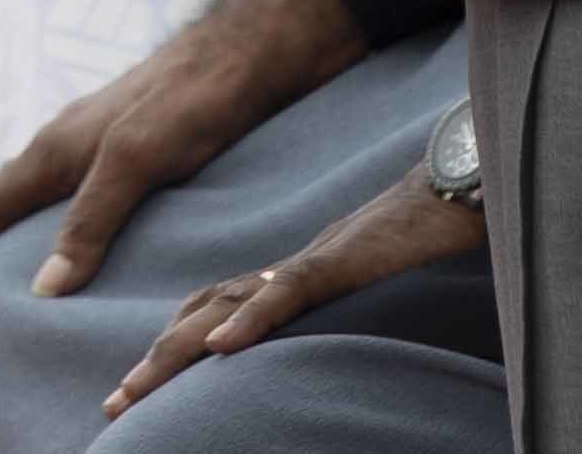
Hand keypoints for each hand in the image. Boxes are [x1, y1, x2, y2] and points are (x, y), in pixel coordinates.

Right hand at [0, 0, 364, 311]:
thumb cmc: (195, 96)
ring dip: (15, 250)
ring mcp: (98, 147)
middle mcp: (66, 148)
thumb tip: (41, 289)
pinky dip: (63, 240)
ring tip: (11, 298)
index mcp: (54, 151)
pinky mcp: (135, 151)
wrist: (254, 51)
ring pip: (38, 207)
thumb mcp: (139, 158)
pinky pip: (78, 204)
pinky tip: (88, 262)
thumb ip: (91, 219)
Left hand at [104, 169, 483, 416]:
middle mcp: (292, 266)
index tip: (137, 384)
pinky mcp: (346, 258)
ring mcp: (315, 260)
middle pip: (207, 311)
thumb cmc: (431, 233)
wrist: (466, 179)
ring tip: (138, 387)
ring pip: (231, 305)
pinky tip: (219, 348)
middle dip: (157, 359)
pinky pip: (289, 292)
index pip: (219, 307)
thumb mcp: (377, 285)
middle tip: (115, 402)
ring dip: (178, 348)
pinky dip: (250, 321)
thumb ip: (341, 308)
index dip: (175, 343)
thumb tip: (329, 348)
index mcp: (296, 274)